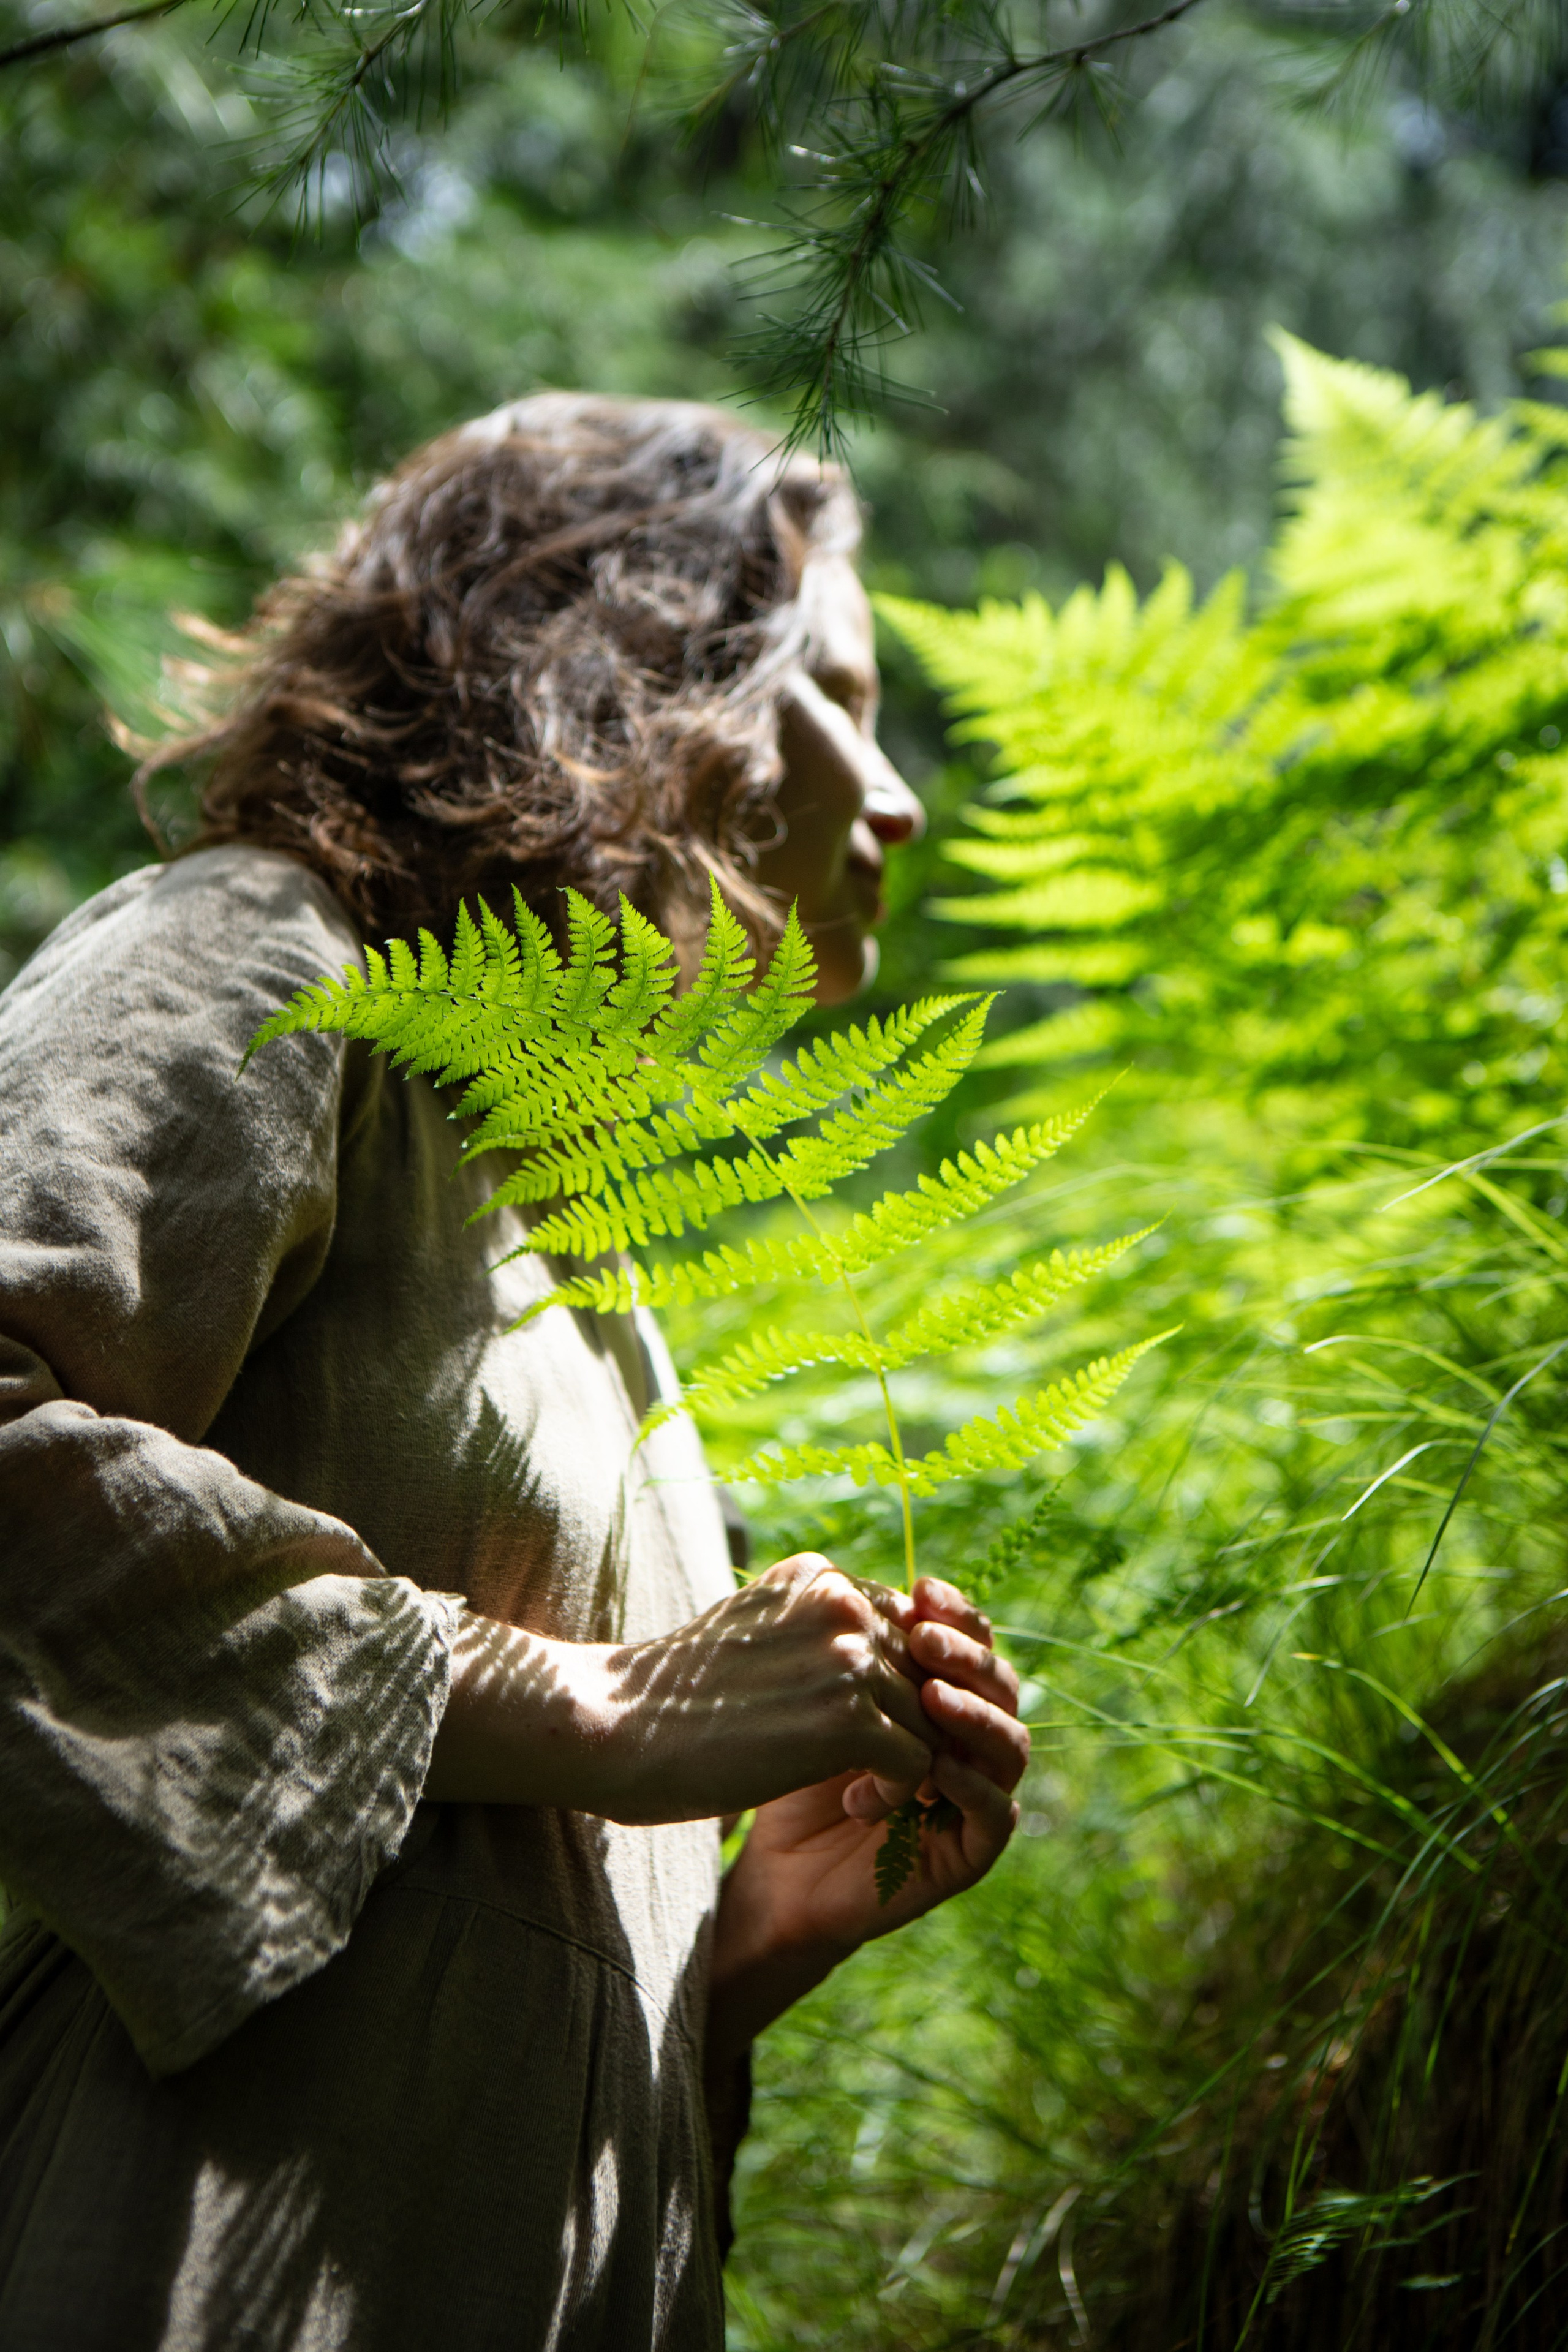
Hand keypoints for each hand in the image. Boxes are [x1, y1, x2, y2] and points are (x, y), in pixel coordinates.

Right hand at [425, 1553, 934, 1824]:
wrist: (612, 1729)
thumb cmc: (671, 1697)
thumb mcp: (751, 1634)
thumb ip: (812, 1631)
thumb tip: (873, 1652)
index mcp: (816, 1576)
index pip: (900, 1627)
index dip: (893, 1681)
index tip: (864, 1726)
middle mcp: (841, 1602)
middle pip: (921, 1671)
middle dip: (907, 1723)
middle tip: (870, 1769)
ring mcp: (847, 1656)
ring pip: (928, 1717)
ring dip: (905, 1763)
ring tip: (857, 1791)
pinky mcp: (849, 1718)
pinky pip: (917, 1762)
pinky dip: (895, 1793)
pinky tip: (852, 1805)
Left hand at [706, 1577, 1027, 2063]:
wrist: (773, 1863)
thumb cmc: (792, 1767)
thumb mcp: (822, 1697)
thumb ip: (858, 1648)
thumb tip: (877, 1586)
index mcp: (946, 1694)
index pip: (974, 1641)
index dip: (958, 1614)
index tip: (919, 1589)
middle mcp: (973, 1740)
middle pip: (1002, 1685)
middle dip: (968, 1657)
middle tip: (922, 1640)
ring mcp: (979, 1796)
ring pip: (1011, 1745)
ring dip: (974, 1715)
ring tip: (930, 1698)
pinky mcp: (971, 1853)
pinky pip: (997, 1814)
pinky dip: (971, 1785)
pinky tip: (937, 1768)